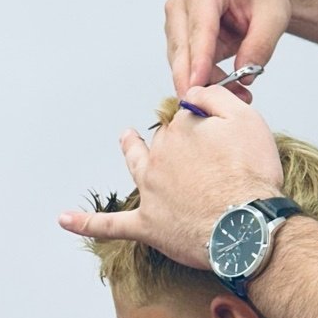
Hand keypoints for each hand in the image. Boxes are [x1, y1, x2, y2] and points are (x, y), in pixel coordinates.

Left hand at [58, 86, 284, 264]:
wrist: (246, 226)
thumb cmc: (251, 177)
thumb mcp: (245, 120)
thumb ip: (215, 98)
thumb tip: (192, 92)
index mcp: (182, 131)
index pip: (186, 117)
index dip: (203, 122)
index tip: (217, 131)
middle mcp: (160, 157)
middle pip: (163, 140)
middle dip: (176, 139)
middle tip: (199, 150)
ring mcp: (150, 191)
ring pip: (135, 165)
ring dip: (130, 149)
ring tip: (126, 138)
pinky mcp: (147, 225)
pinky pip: (109, 225)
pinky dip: (86, 223)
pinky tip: (66, 219)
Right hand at [165, 0, 293, 95]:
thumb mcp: (273, 18)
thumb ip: (260, 45)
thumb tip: (244, 75)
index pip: (199, 30)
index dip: (199, 59)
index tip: (197, 84)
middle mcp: (182, 6)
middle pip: (182, 50)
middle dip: (197, 80)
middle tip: (215, 104)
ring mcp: (177, 24)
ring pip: (183, 64)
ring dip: (207, 83)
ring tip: (240, 94)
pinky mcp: (180, 41)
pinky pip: (189, 68)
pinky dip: (208, 81)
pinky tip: (231, 89)